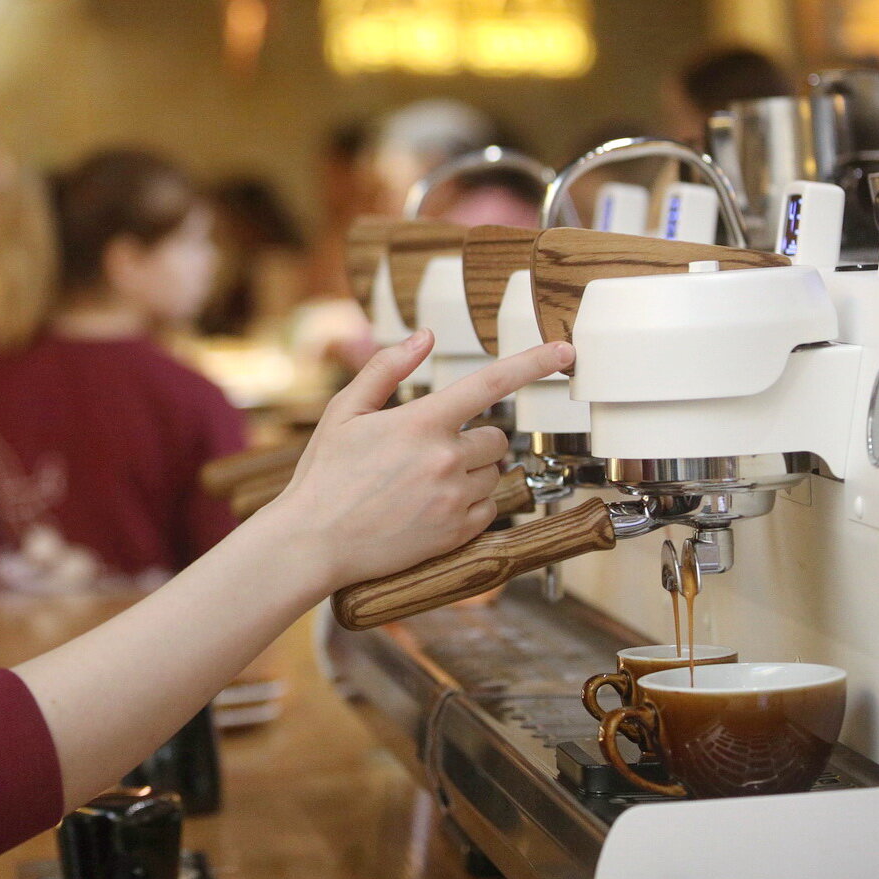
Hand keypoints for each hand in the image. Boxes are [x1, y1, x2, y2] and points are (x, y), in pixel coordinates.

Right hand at [258, 330, 573, 591]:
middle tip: (434, 450)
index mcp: (421, 422)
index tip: (564, 351)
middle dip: (475, 438)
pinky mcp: (458, 532)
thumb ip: (387, 368)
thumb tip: (425, 337)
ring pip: (496, 472)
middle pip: (497, 436)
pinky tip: (434, 505)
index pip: (490, 383)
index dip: (533, 362)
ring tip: (428, 481)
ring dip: (475, 471)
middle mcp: (445, 459)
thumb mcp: (345, 410)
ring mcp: (455, 498)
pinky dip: (472, 502)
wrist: (314, 541)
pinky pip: (490, 507)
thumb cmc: (325, 474)